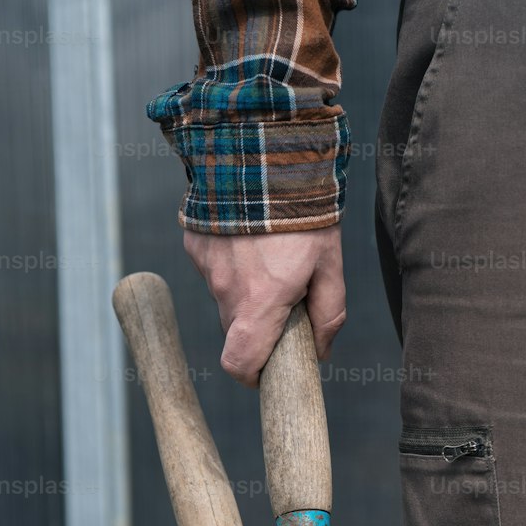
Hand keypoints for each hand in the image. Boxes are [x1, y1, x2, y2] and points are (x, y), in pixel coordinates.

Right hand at [183, 224, 345, 386]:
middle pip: (236, 330)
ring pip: (225, 297)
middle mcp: (226, 291)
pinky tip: (249, 236)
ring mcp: (206, 267)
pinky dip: (230, 261)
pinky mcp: (195, 245)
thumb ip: (329, 313)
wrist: (261, 151)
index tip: (265, 368)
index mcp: (260, 303)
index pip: (239, 364)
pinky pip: (213, 268)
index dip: (251, 374)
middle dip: (258, 324)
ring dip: (245, 289)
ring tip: (269, 254)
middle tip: (284, 297)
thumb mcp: (330, 263)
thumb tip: (320, 351)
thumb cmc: (304, 211)